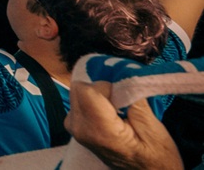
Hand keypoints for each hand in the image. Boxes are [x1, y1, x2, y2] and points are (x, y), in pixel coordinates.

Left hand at [65, 81, 183, 169]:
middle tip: (122, 104)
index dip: (106, 87)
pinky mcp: (74, 127)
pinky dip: (94, 103)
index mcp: (98, 131)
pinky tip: (110, 116)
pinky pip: (79, 102)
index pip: (86, 90)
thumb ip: (133, 99)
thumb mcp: (152, 128)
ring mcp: (74, 129)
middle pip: (79, 89)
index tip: (124, 98)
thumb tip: (121, 75)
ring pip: (78, 93)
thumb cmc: (155, 155)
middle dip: (101, 90)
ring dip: (98, 96)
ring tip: (118, 113)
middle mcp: (79, 129)